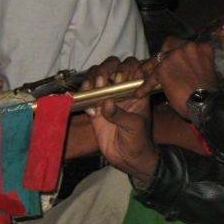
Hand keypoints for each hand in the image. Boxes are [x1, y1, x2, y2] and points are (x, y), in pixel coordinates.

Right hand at [83, 65, 157, 181]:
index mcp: (137, 89)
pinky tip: (90, 109)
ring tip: (93, 90)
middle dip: (106, 68)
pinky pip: (86, 93)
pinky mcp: (94, 107)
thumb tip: (106, 103)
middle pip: (113, 65)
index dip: (127, 67)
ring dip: (93, 78)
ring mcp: (107, 96)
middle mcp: (122, 89)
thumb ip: (122, 115)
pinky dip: (84, 95)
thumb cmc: (139, 140)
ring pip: (97, 75)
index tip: (120, 79)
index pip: (134, 66)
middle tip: (103, 82)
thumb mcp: (135, 127)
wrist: (128, 158)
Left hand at [141, 37, 218, 118]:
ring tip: (138, 76)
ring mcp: (174, 56)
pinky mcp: (162, 68)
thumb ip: (195, 62)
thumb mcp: (207, 70)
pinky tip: (140, 93)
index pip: (184, 44)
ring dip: (146, 68)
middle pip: (168, 44)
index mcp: (202, 47)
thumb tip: (183, 66)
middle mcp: (188, 47)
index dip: (176, 50)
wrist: (206, 103)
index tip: (171, 57)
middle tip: (155, 63)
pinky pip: (151, 77)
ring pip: (156, 60)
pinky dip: (144, 86)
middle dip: (161, 53)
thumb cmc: (209, 92)